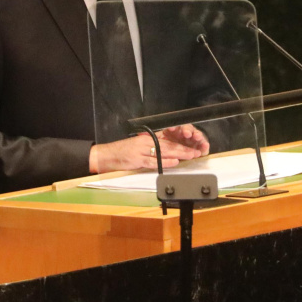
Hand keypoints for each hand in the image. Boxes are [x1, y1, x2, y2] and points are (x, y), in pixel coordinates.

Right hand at [88, 126, 209, 173]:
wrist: (106, 155)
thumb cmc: (121, 152)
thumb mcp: (138, 147)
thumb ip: (151, 149)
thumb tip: (165, 153)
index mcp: (147, 139)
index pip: (167, 141)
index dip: (180, 144)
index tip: (191, 147)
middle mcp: (146, 143)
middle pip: (168, 145)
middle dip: (183, 149)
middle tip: (195, 152)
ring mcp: (141, 151)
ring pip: (163, 151)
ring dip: (178, 154)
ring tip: (189, 156)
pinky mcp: (137, 159)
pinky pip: (153, 161)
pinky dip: (164, 162)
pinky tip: (174, 162)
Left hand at [159, 124, 209, 155]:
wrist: (177, 153)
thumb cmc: (169, 144)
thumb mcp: (160, 140)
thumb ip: (154, 137)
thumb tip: (143, 134)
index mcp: (176, 130)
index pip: (174, 126)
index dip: (173, 127)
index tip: (171, 129)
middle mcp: (185, 133)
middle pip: (187, 129)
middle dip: (187, 130)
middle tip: (187, 133)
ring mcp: (193, 139)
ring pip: (197, 135)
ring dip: (197, 136)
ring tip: (197, 137)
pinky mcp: (199, 147)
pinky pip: (203, 146)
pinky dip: (204, 146)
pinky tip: (205, 146)